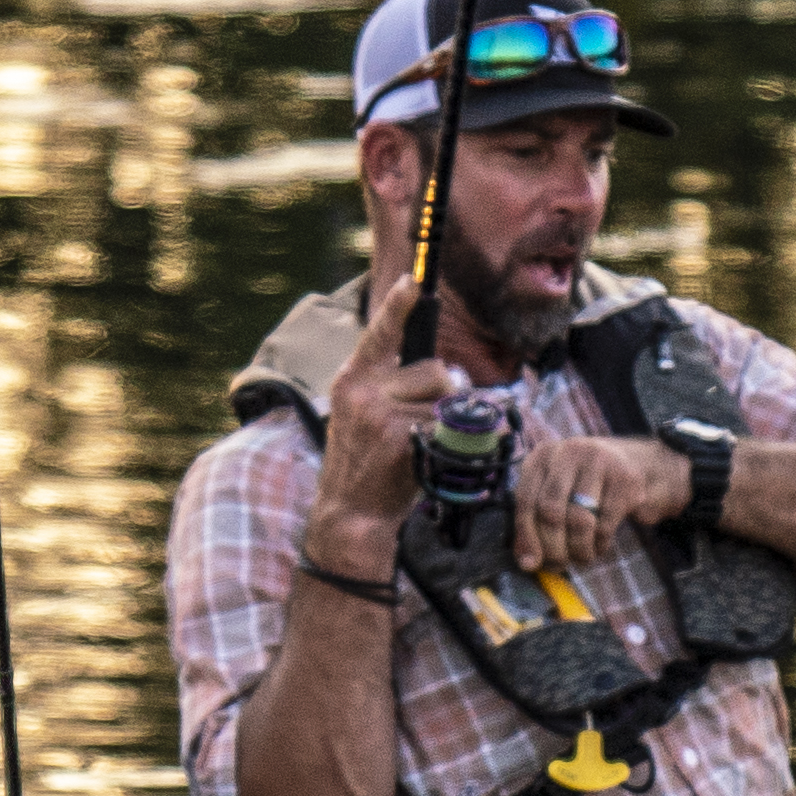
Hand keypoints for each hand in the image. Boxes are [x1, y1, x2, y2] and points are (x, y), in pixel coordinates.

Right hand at [297, 262, 473, 541]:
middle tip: (426, 424)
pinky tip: (422, 459)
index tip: (412, 280)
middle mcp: (361, 389)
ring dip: (446, 421)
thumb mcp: (365, 416)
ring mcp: (377, 413)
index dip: (398, 306)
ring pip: (445, 398)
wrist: (349, 515)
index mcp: (352, 379)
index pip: (380, 334)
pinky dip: (446, 442)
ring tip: (420, 445)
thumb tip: (446, 373)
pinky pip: (444, 425)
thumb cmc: (367, 465)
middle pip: (435, 369)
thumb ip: (393, 387)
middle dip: (444, 394)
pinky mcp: (396, 436)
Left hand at [504, 429, 688, 575]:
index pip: (525, 499)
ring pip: (579, 520)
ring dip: (579, 549)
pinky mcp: (626, 478)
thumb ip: (537, 523)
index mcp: (543, 456)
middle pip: (550, 510)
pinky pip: (605, 524)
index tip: (530, 564)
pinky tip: (600, 545)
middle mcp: (569, 451)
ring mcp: (599, 461)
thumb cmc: (590, 486)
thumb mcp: (559, 494)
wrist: (643, 466)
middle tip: (560, 565)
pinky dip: (600, 544)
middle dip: (553, 547)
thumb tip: (526, 563)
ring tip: (582, 557)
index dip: (526, 536)